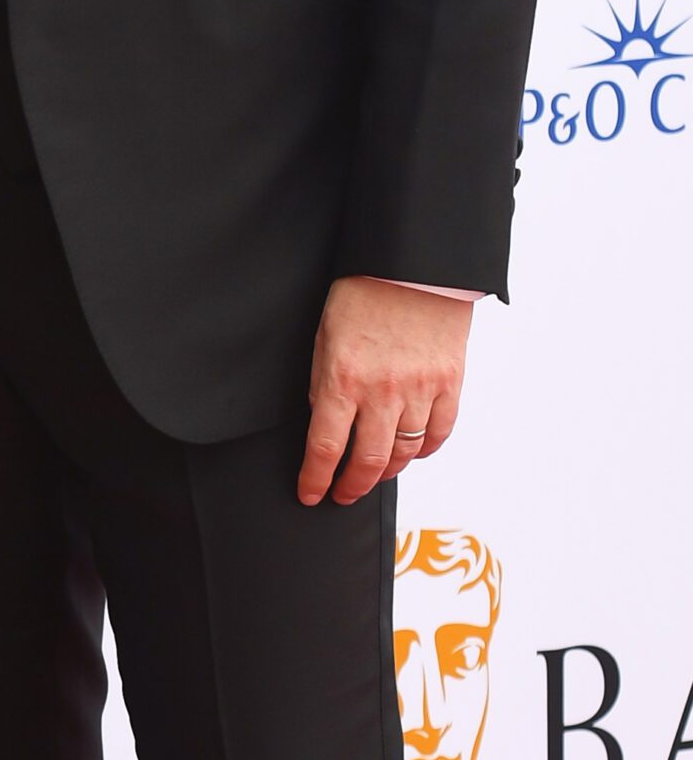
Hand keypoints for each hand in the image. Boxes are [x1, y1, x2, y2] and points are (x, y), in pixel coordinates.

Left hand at [297, 277, 471, 507]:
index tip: (310, 493)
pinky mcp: (449, 385)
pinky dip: (423, 450)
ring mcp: (420, 391)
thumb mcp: (324, 335)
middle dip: (351, 487)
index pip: (325, 447)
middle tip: (342, 494)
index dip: (315, 478)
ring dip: (386, 471)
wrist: (411, 264)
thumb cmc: (361, 292)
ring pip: (404, 454)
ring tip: (373, 474)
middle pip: (367, 462)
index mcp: (342, 378)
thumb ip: (324, 382)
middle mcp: (382, 393)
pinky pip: (438, 434)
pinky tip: (410, 452)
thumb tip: (323, 420)